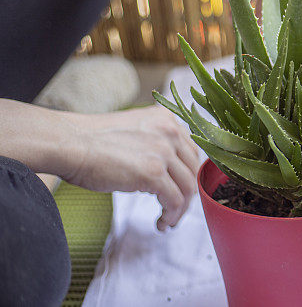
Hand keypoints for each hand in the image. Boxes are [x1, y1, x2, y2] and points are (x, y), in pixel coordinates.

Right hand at [66, 105, 199, 230]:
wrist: (68, 142)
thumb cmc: (91, 141)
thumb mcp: (135, 130)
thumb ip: (155, 141)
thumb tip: (167, 168)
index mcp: (167, 118)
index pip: (191, 151)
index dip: (187, 174)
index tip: (179, 189)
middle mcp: (170, 132)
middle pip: (193, 170)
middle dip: (187, 193)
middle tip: (175, 209)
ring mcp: (163, 152)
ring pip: (188, 187)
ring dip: (180, 209)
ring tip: (168, 220)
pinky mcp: (153, 173)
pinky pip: (175, 201)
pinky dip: (171, 215)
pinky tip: (161, 222)